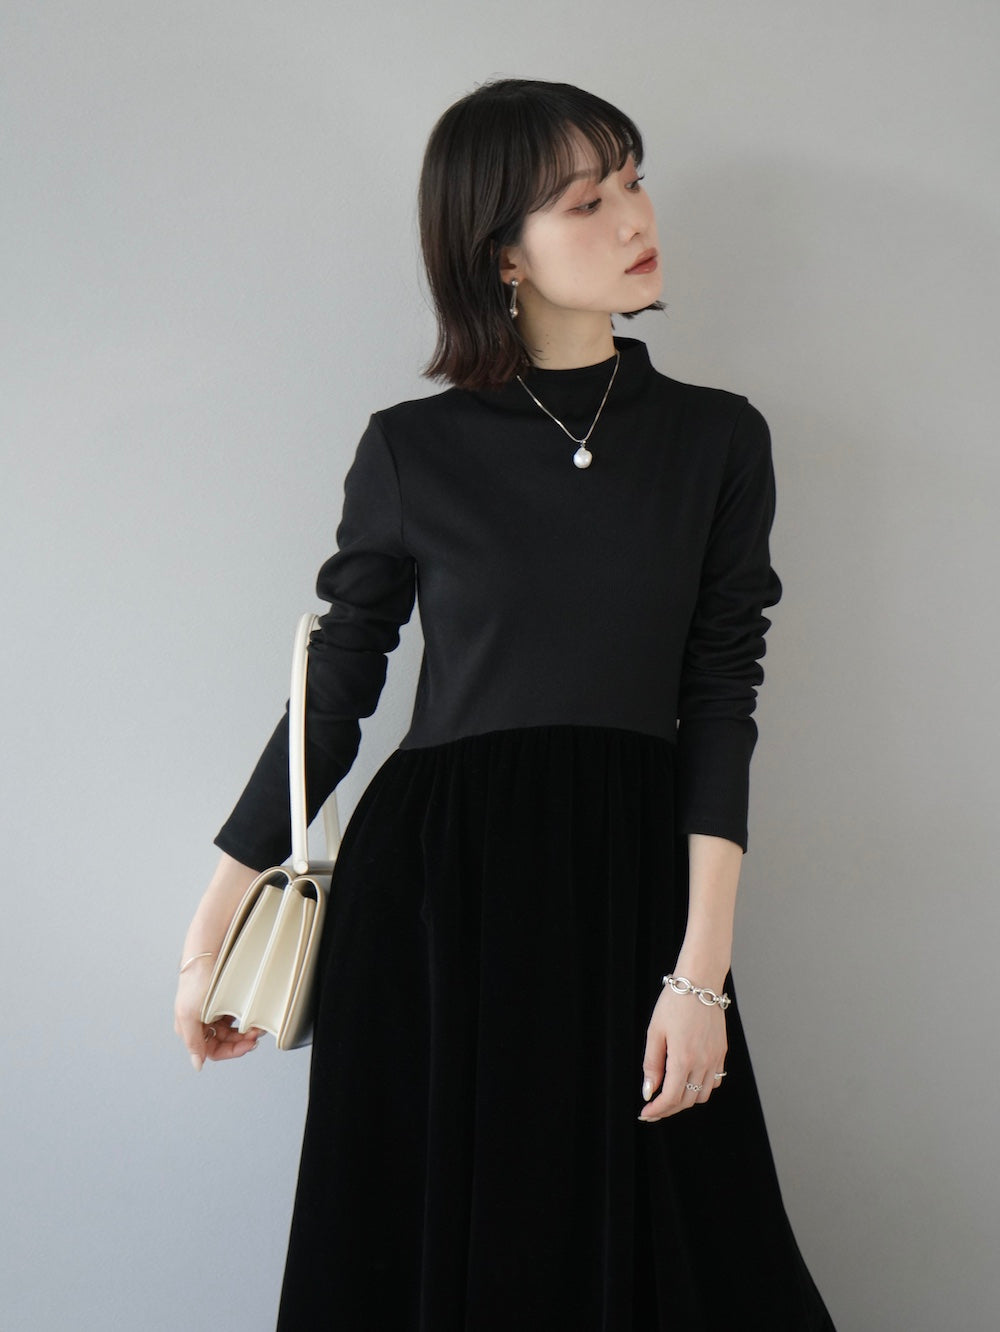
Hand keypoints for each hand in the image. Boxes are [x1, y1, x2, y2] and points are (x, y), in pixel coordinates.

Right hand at [174, 954, 263, 1071]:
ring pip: (232, 1031)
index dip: (231, 1051)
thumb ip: (193, 1042)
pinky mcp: (222, 1002)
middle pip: (225, 1042)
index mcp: (190, 1029)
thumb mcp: (189, 1015)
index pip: (213, 1051)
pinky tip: (250, 1017)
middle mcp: (201, 1023)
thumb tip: (197, 1065)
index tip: (247, 1045)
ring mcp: (212, 1012)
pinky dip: (244, 1019)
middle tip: (255, 1034)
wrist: (205, 955)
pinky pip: (235, 1017)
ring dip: (245, 1031)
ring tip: (256, 1026)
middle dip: (241, 1041)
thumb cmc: (194, 982)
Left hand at [637, 982, 727, 1120]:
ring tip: (670, 1094)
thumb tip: (649, 1091)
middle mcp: (703, 1062)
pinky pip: (714, 1081)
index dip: (657, 1110)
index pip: (671, 1097)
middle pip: (687, 1101)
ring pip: (702, 1095)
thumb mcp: (655, 1031)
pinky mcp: (722, 1052)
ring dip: (686, 1100)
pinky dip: (701, 1088)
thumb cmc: (674, 1003)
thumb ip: (651, 1064)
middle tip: (653, 1108)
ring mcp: (715, 1058)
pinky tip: (688, 1080)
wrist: (700, 982)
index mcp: (683, 1058)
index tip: (646, 1114)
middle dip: (668, 1109)